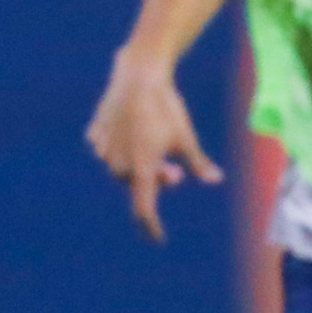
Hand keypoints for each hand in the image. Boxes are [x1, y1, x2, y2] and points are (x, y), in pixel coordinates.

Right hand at [83, 48, 220, 243]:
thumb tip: (216, 180)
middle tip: (174, 171)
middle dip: (155, 182)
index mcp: (142, 170)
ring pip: (119, 168)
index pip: (144, 210)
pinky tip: (130, 133)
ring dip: (136, 166)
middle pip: (136, 185)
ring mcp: (104, 149)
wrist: (139, 75)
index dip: (151, 226)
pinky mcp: (96, 133)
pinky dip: (118, 149)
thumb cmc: (166, 108)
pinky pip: (105, 149)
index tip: (157, 238)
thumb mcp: (186, 137)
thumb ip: (197, 163)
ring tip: (154, 147)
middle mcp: (118, 164)